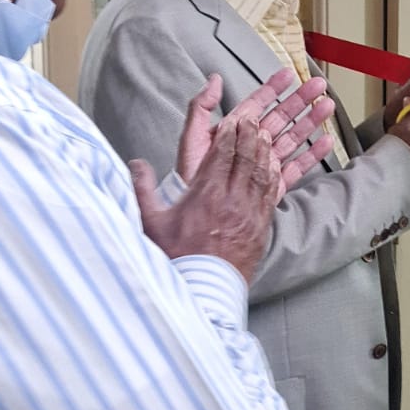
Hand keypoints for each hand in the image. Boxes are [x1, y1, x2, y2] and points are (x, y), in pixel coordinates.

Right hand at [131, 115, 281, 283]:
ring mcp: (249, 213)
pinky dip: (272, 176)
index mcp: (206, 194)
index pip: (222, 154)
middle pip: (245, 157)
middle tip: (251, 120)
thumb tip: (135, 165)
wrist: (202, 290)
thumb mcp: (151, 222)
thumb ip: (142, 189)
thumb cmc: (177, 257)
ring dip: (263, 152)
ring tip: (264, 136)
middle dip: (248, 135)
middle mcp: (231, 199)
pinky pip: (270, 194)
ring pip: (261, 173)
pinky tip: (273, 167)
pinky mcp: (261, 227)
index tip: (232, 120)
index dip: (229, 134)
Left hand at [175, 70, 336, 199]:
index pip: (257, 105)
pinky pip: (296, 167)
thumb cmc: (190, 181)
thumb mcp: (191, 140)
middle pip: (281, 117)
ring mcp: (263, 165)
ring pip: (292, 138)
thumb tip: (214, 79)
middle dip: (300, 100)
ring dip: (310, 121)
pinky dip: (312, 154)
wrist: (199, 220)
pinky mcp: (273, 186)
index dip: (273, 88)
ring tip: (327, 106)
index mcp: (234, 133)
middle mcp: (251, 147)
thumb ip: (201, 108)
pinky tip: (325, 142)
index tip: (288, 74)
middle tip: (318, 86)